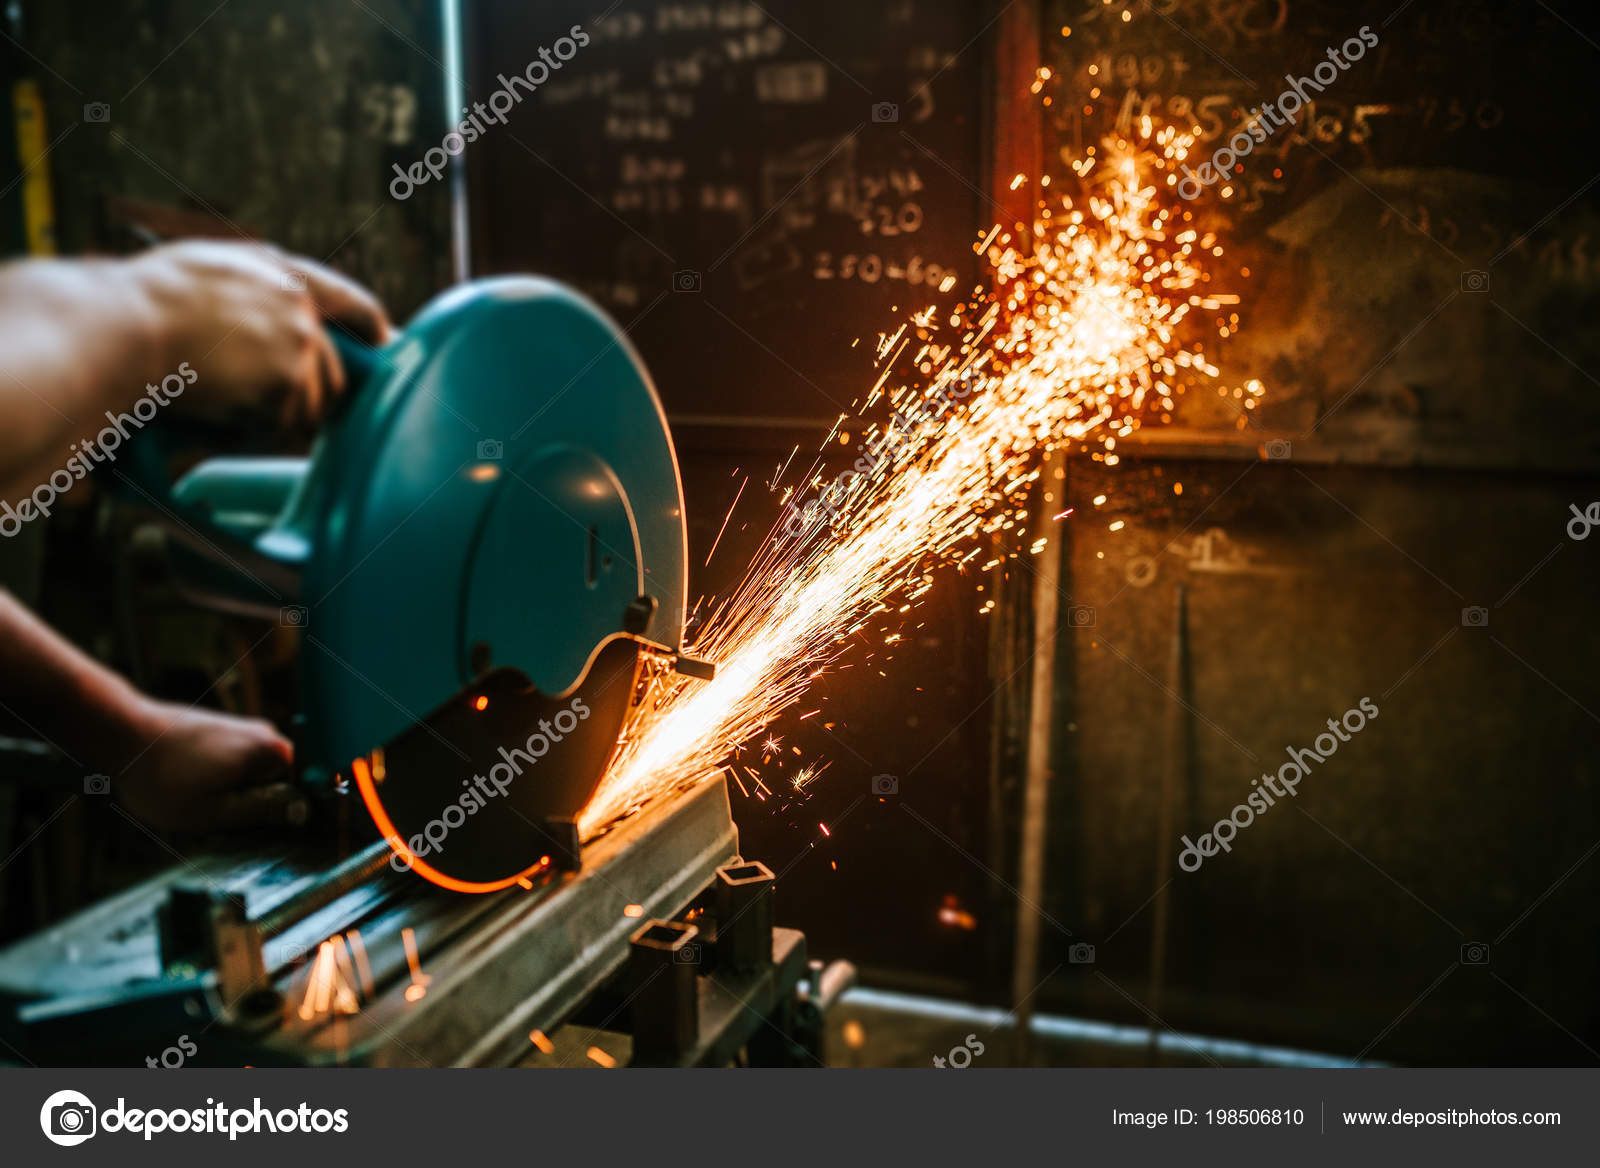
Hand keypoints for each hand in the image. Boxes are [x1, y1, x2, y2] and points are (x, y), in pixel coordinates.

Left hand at [114, 697, 304, 832]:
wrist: (121, 734)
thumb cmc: (162, 777)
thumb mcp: (213, 811)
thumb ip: (262, 812)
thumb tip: (303, 813)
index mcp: (272, 753)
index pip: (311, 786)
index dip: (301, 812)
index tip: (288, 833)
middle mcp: (266, 736)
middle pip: (285, 780)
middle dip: (265, 805)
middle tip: (232, 825)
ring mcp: (244, 730)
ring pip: (259, 774)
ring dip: (241, 795)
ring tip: (205, 806)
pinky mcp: (224, 731)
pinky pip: (240, 765)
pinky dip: (226, 782)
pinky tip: (195, 791)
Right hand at [127, 240, 392, 427]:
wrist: (123, 324)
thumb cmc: (139, 306)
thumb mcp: (204, 274)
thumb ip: (248, 294)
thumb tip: (272, 328)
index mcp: (277, 271)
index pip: (349, 301)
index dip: (371, 330)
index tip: (384, 348)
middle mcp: (298, 301)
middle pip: (334, 372)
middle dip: (313, 401)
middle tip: (281, 416)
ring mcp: (299, 338)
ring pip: (314, 403)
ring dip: (281, 420)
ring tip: (232, 410)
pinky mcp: (289, 375)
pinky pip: (286, 423)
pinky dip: (258, 430)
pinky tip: (223, 413)